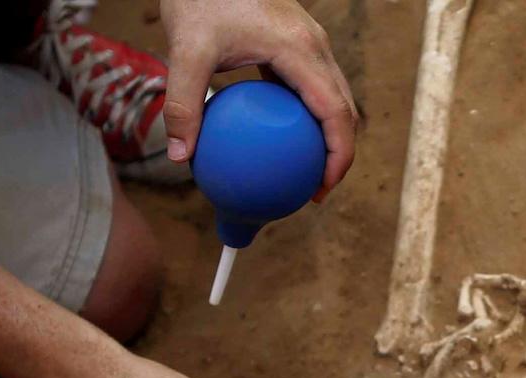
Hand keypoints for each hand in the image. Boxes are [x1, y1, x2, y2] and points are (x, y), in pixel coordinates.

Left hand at [159, 0, 359, 198]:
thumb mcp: (186, 49)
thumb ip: (184, 104)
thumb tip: (180, 156)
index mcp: (300, 49)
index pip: (336, 112)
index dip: (339, 156)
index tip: (322, 188)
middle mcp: (314, 45)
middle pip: (344, 109)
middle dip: (338, 153)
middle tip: (315, 188)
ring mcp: (308, 41)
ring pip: (333, 97)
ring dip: (326, 135)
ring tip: (302, 168)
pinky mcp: (295, 41)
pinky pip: (310, 85)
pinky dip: (305, 115)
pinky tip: (278, 136)